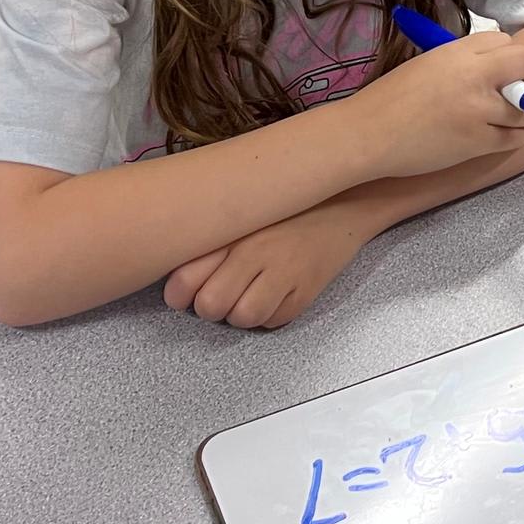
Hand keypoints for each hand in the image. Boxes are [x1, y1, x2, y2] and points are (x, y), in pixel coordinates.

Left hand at [164, 202, 365, 328]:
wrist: (346, 201)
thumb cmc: (287, 208)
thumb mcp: (243, 214)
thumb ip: (209, 241)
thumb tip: (177, 279)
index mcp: (234, 230)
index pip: (184, 281)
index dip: (179, 295)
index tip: (187, 291)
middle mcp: (256, 251)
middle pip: (210, 307)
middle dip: (212, 306)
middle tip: (224, 291)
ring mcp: (285, 273)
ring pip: (243, 318)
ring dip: (242, 312)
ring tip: (252, 292)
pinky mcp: (307, 291)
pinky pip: (274, 322)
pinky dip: (271, 314)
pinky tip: (277, 293)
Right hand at [357, 30, 523, 179]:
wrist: (367, 135)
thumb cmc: (390, 98)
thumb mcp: (428, 63)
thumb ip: (463, 62)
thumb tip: (497, 68)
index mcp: (456, 52)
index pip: (505, 40)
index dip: (508, 55)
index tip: (504, 68)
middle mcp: (473, 76)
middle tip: (519, 89)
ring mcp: (479, 111)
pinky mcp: (478, 142)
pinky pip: (516, 137)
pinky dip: (520, 134)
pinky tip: (517, 132)